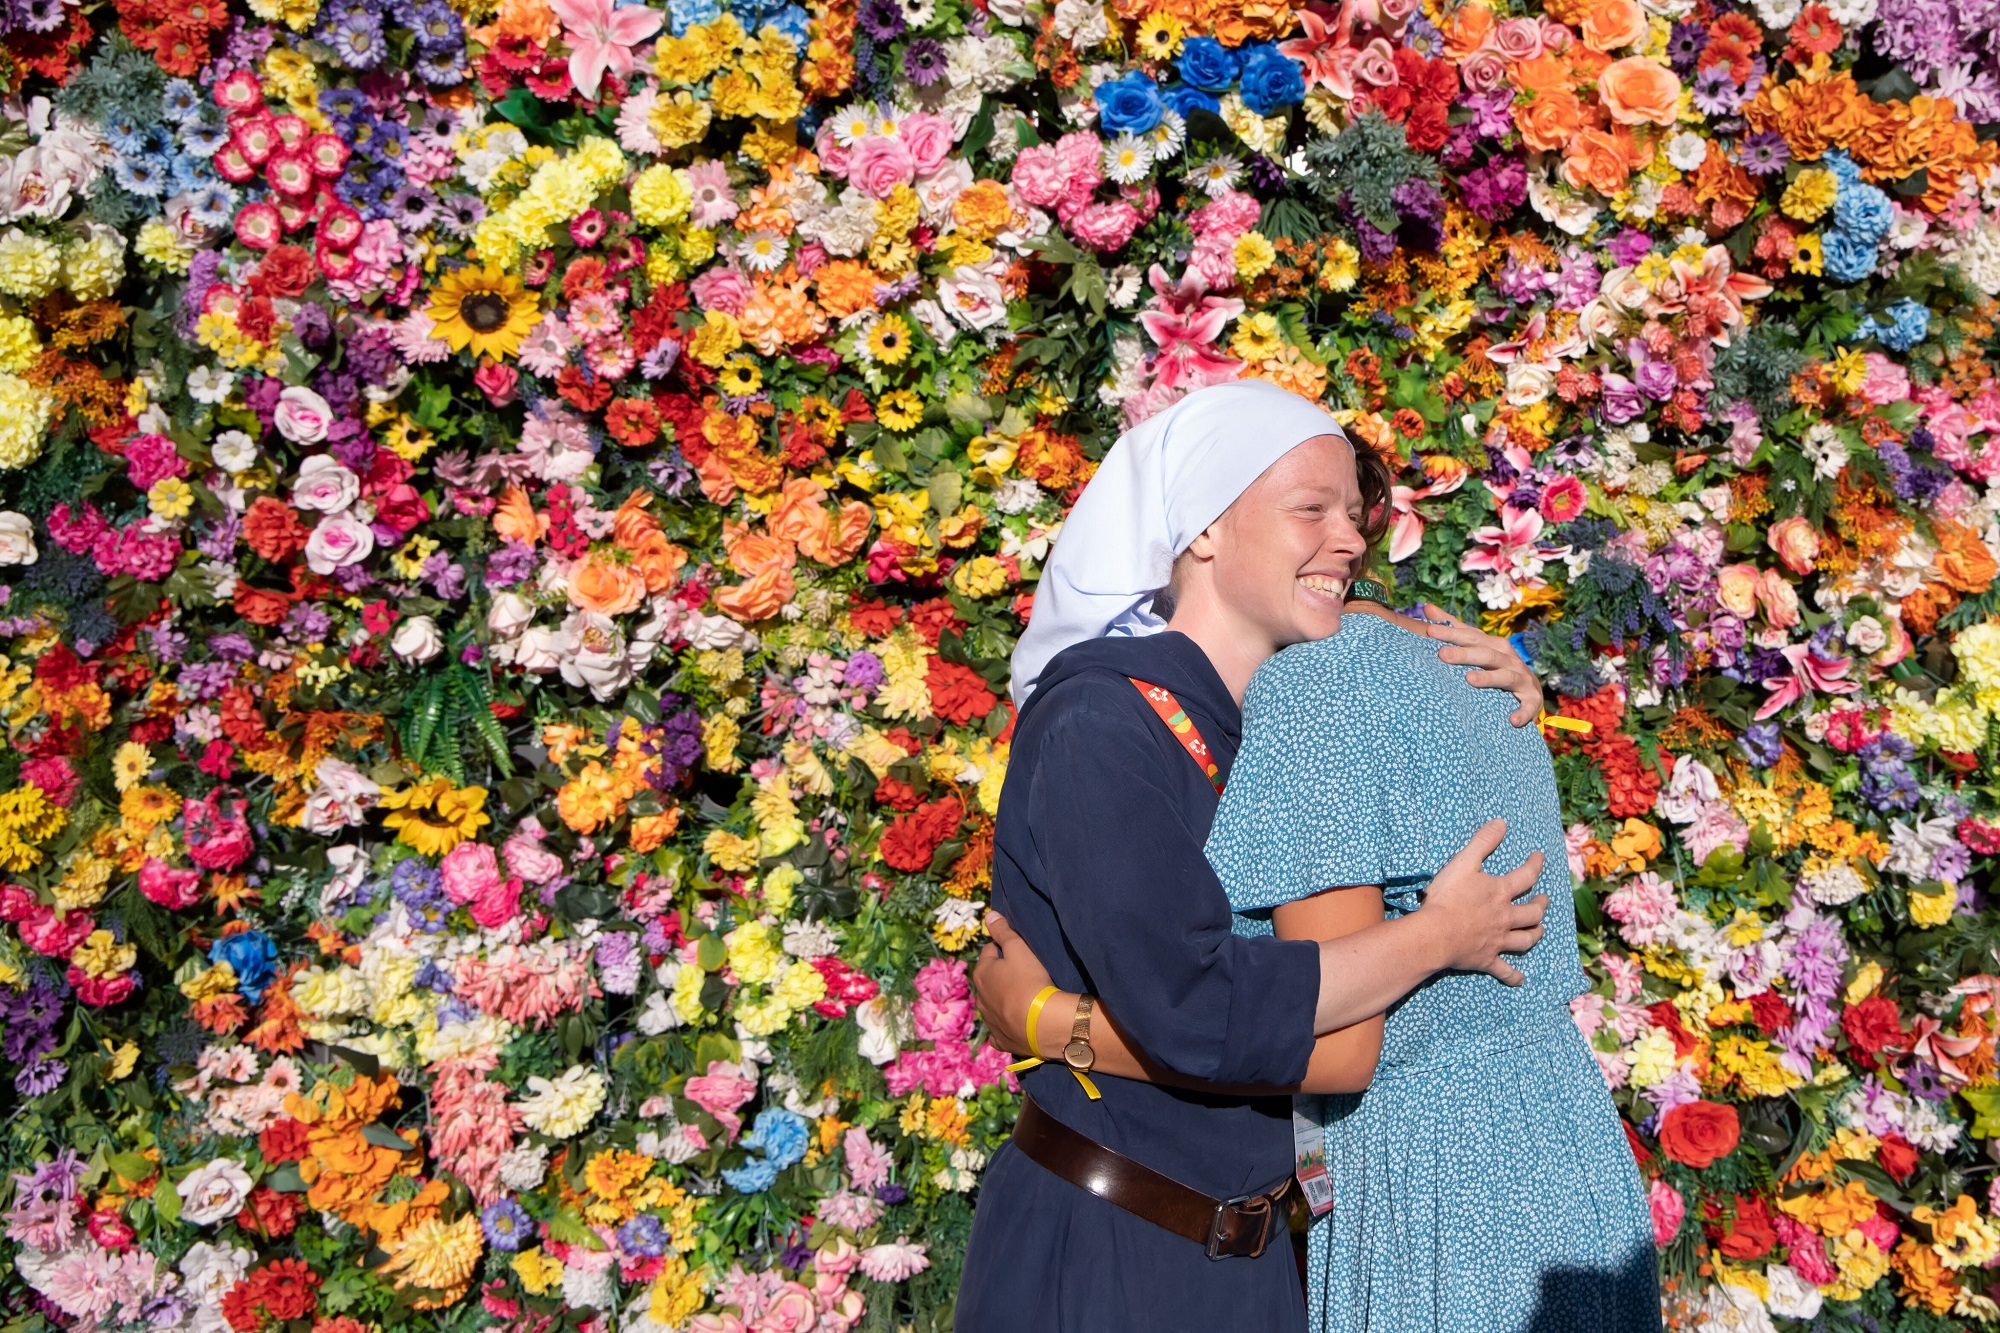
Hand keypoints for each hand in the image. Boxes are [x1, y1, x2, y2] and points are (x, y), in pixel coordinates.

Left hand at [972, 912, 1056, 1057]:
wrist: (1042, 1023)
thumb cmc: (1030, 981)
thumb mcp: (1019, 949)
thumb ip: (1003, 932)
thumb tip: (989, 916)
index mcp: (982, 973)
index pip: (989, 952)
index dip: (1003, 949)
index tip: (1017, 952)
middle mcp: (980, 997)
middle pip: (989, 979)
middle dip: (1000, 975)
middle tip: (1022, 974)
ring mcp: (989, 1020)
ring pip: (992, 1004)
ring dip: (1002, 999)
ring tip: (1022, 997)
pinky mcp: (1000, 1040)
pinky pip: (999, 1030)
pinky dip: (1005, 1025)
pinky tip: (1015, 1024)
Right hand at [1413, 818, 1546, 985]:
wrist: (1435, 933)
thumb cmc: (1447, 897)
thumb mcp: (1463, 862)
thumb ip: (1483, 841)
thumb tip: (1502, 822)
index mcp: (1500, 892)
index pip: (1525, 876)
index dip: (1535, 865)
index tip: (1539, 857)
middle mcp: (1505, 917)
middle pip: (1531, 912)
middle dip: (1540, 904)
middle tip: (1544, 899)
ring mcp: (1498, 940)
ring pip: (1525, 939)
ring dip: (1534, 934)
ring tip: (1539, 930)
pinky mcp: (1487, 959)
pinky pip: (1504, 970)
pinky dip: (1513, 976)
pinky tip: (1519, 979)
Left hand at [1417, 604, 1543, 727]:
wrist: (1529, 690)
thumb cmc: (1496, 665)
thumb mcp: (1477, 646)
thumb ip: (1454, 628)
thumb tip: (1427, 607)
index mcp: (1493, 645)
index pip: (1470, 636)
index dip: (1451, 633)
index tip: (1429, 630)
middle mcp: (1508, 659)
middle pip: (1485, 654)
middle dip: (1464, 654)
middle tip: (1442, 654)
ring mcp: (1521, 679)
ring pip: (1505, 676)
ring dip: (1489, 678)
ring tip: (1470, 679)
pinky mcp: (1532, 699)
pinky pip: (1528, 706)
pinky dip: (1523, 712)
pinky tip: (1512, 720)